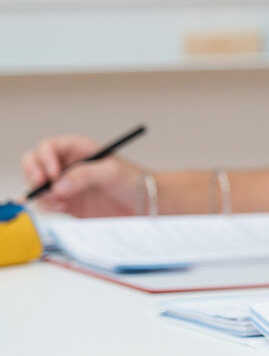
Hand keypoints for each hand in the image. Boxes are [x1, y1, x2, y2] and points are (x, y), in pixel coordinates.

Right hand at [20, 134, 146, 216]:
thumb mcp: (112, 172)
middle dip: (34, 174)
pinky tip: (62, 208)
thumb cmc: (135, 181)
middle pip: (35, 164)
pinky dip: (48, 206)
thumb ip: (85, 175)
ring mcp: (66, 185)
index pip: (49, 147)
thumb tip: (58, 185)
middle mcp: (68, 165)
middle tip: (43, 187)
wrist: (147, 205)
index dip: (44, 158)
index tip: (52, 174)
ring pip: (38, 185)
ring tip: (60, 202)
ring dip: (42, 193)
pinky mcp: (67, 204)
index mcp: (79, 149)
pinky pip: (46, 203)